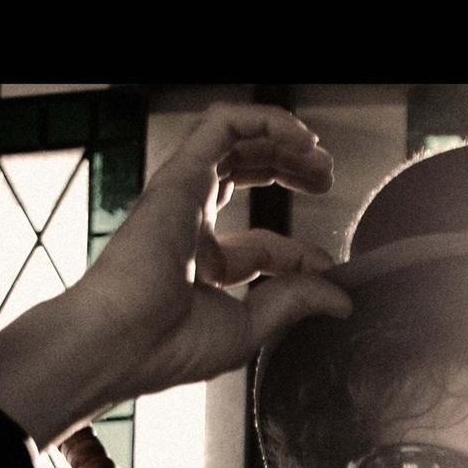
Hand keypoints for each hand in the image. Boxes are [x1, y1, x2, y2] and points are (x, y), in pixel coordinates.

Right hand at [0, 103, 351, 445]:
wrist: (127, 341)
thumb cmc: (171, 346)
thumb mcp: (251, 325)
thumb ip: (295, 303)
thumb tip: (341, 298)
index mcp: (202, 264)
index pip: (262, 245)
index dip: (299, 252)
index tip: (327, 268)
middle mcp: (190, 224)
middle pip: (244, 175)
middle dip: (289, 170)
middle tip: (325, 178)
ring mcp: (183, 196)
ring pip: (233, 143)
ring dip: (281, 141)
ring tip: (319, 155)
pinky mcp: (180, 174)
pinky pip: (221, 126)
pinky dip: (262, 121)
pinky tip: (299, 136)